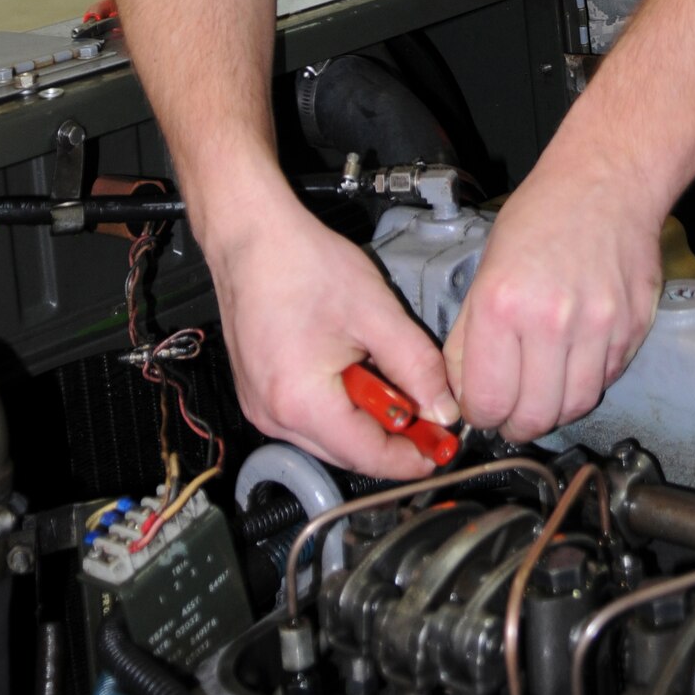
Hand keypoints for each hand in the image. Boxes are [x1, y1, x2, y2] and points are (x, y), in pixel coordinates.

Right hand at [205, 186, 459, 474]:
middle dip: (391, 438)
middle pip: (347, 451)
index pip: (367, 455)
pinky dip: (338, 404)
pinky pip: (307, 416)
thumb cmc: (302, 264)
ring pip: (328, 435)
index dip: (410, 458)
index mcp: (301, 403)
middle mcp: (272, 416)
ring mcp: (260, 406)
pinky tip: (355, 369)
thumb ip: (417, 366)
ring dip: (364, 419)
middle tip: (429, 416)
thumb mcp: (377, 313)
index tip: (441, 450)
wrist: (251, 236)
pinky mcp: (257, 392)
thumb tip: (443, 410)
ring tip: (389, 378)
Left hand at [443, 153, 662, 440]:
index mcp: (502, 303)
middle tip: (510, 411)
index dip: (479, 415)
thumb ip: (469, 335)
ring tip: (542, 391)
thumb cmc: (543, 213)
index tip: (481, 409)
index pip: (487, 402)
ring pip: (574, 407)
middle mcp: (551, 321)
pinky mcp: (632, 328)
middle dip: (515, 424)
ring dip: (554, 409)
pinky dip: (587, 381)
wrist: (607, 179)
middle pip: (532, 418)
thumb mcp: (485, 266)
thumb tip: (462, 392)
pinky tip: (574, 359)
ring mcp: (598, 327)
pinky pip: (606, 380)